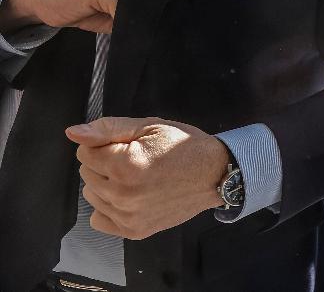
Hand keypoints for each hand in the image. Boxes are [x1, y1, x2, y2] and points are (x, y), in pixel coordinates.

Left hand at [67, 116, 230, 239]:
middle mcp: (124, 194)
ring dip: (107, 184)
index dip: (106, 144)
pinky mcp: (134, 230)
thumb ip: (108, 129)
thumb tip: (73, 134)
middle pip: (86, 173)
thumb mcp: (149, 126)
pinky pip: (99, 219)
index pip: (85, 152)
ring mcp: (128, 216)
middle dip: (105, 163)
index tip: (129, 145)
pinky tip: (130, 197)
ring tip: (136, 178)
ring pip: (92, 195)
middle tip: (137, 160)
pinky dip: (109, 207)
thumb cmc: (184, 147)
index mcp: (126, 165)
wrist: (216, 174)